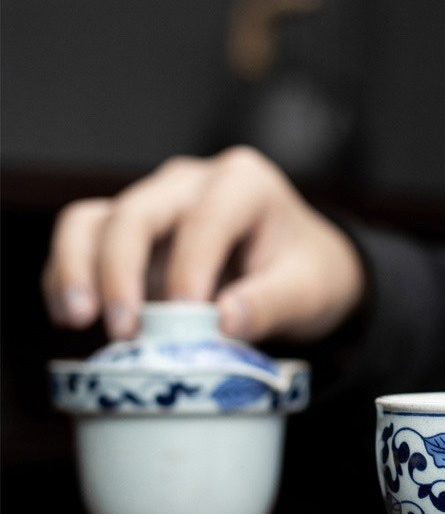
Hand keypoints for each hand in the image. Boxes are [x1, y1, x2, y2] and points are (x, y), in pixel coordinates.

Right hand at [41, 147, 366, 343]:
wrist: (296, 269)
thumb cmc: (304, 272)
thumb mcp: (308, 289)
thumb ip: (272, 304)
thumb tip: (225, 321)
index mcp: (243, 183)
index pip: (206, 220)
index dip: (190, 268)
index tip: (187, 317)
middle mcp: (190, 183)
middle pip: (137, 212)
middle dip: (121, 271)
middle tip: (124, 331)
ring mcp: (154, 204)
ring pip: (94, 219)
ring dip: (77, 268)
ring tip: (78, 319)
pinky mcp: (128, 233)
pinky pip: (82, 240)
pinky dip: (67, 275)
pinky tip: (69, 316)